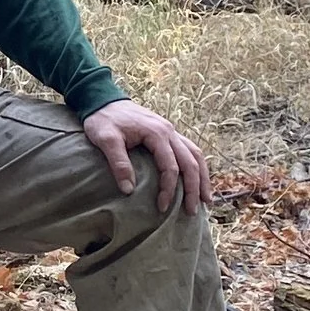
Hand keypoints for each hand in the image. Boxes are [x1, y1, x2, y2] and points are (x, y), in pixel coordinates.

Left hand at [82, 97, 209, 214]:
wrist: (103, 99)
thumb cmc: (103, 119)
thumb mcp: (106, 140)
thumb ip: (118, 163)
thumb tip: (128, 190)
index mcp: (157, 133)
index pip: (170, 166)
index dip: (168, 189)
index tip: (161, 207)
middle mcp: (170, 131)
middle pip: (190, 162)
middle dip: (194, 188)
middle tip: (192, 211)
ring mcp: (171, 131)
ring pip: (195, 155)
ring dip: (202, 177)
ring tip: (206, 199)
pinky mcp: (168, 133)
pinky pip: (190, 149)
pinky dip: (197, 165)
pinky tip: (199, 179)